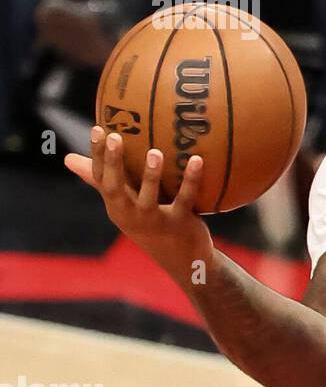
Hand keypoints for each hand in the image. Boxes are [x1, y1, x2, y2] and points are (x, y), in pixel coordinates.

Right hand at [65, 127, 213, 277]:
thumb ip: (100, 180)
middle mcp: (130, 214)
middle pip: (115, 188)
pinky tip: (198, 160)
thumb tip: (67, 159)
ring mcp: (154, 220)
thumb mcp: (123, 203)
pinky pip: (185, 199)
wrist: (181, 258)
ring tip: (155, 151)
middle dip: (113, 163)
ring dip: (151, 175)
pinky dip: (191, 180)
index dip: (98, 154)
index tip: (98, 128)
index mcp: (116, 205)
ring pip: (149, 198)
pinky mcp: (179, 224)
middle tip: (115, 136)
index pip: (100, 178)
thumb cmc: (148, 223)